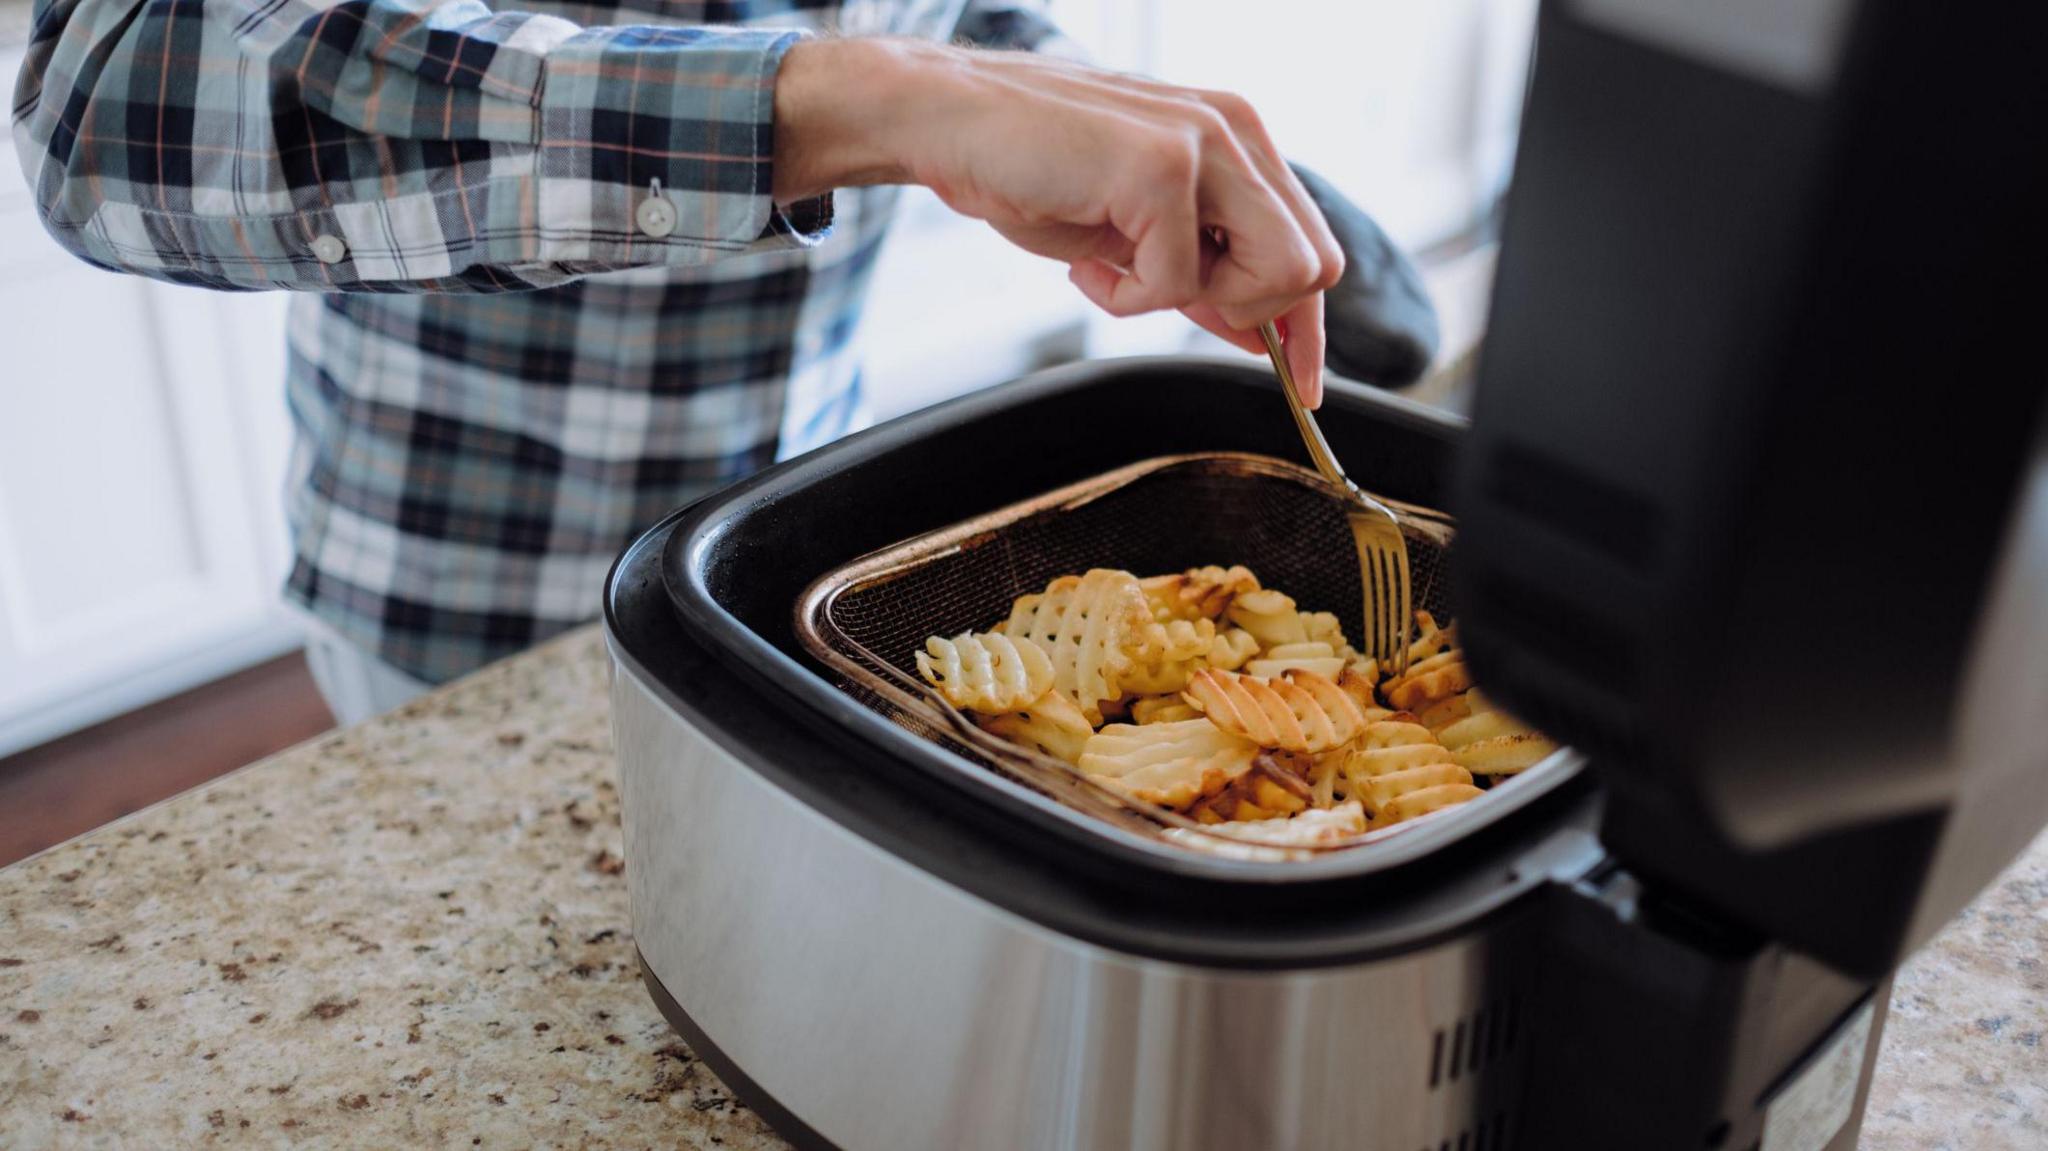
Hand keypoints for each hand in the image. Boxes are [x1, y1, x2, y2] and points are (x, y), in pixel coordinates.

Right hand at [774, 38, 1343, 404]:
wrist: (949, 124)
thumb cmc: (1032, 171)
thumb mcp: (1136, 231)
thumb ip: (1205, 271)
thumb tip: (1262, 334)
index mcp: (1237, 138)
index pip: (1311, 244)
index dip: (1308, 327)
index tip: (1303, 385)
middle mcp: (1235, 130)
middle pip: (1311, 267)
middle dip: (1247, 313)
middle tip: (1166, 295)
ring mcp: (1204, 142)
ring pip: (1274, 274)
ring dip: (1192, 300)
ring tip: (1122, 270)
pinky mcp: (1162, 167)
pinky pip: (1178, 283)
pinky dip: (1125, 297)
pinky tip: (1086, 261)